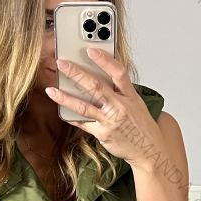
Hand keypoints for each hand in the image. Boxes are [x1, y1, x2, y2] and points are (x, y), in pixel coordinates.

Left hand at [46, 47, 162, 168]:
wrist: (149, 150)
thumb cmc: (141, 126)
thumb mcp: (136, 104)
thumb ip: (121, 91)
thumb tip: (103, 77)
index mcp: (130, 96)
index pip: (118, 73)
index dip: (104, 60)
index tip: (90, 50)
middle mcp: (120, 107)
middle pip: (96, 86)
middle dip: (76, 73)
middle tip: (62, 63)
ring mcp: (110, 121)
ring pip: (84, 106)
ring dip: (65, 97)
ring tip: (51, 90)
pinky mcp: (103, 134)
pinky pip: (84, 124)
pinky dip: (72, 117)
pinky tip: (61, 111)